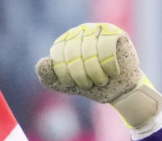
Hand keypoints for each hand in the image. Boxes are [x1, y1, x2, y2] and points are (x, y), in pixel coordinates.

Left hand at [35, 22, 161, 127]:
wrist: (119, 90)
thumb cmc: (92, 85)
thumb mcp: (67, 85)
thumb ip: (49, 77)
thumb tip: (42, 63)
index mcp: (66, 41)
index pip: (58, 53)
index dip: (65, 73)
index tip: (73, 84)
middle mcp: (81, 31)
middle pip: (73, 52)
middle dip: (80, 75)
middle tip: (89, 84)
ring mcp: (98, 29)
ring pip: (90, 51)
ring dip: (95, 73)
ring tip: (101, 80)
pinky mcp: (115, 33)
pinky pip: (106, 48)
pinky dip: (109, 66)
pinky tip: (113, 73)